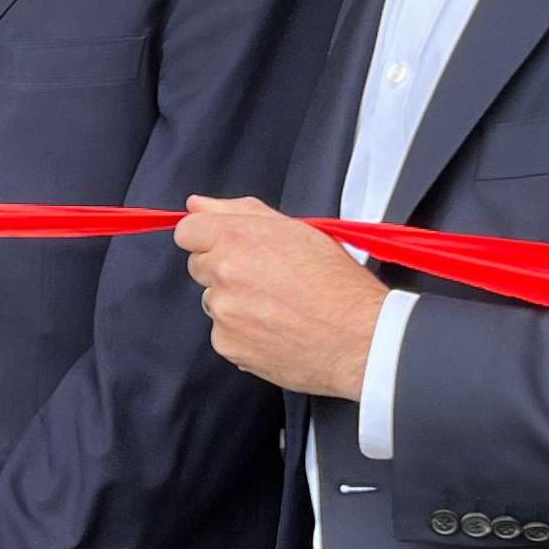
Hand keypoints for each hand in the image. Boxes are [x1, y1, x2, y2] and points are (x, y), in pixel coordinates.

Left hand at [177, 196, 387, 398]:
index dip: (208, 237)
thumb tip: (198, 204)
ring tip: (279, 307)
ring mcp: (223, 311)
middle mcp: (224, 273)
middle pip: (199, 265)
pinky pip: (223, 333)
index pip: (188, 230)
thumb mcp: (298, 230)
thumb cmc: (339, 285)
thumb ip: (239, 211)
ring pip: (214, 301)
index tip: (226, 246)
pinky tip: (275, 329)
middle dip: (224, 269)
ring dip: (235, 303)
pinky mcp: (227, 344)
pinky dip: (242, 333)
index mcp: (239, 238)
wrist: (360, 338)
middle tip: (267, 279)